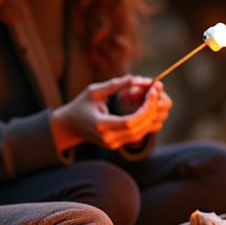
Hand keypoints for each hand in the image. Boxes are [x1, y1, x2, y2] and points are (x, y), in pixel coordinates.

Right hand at [51, 76, 170, 151]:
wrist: (70, 126)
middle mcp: (108, 139)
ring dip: (150, 116)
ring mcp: (113, 144)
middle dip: (150, 110)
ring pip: (141, 133)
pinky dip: (145, 122)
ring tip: (152, 99)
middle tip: (155, 93)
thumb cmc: (80, 105)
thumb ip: (116, 85)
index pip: (129, 122)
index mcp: (101, 125)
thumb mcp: (94, 91)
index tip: (150, 94)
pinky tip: (146, 108)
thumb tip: (137, 78)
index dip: (144, 109)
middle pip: (139, 128)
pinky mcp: (117, 145)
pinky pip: (137, 135)